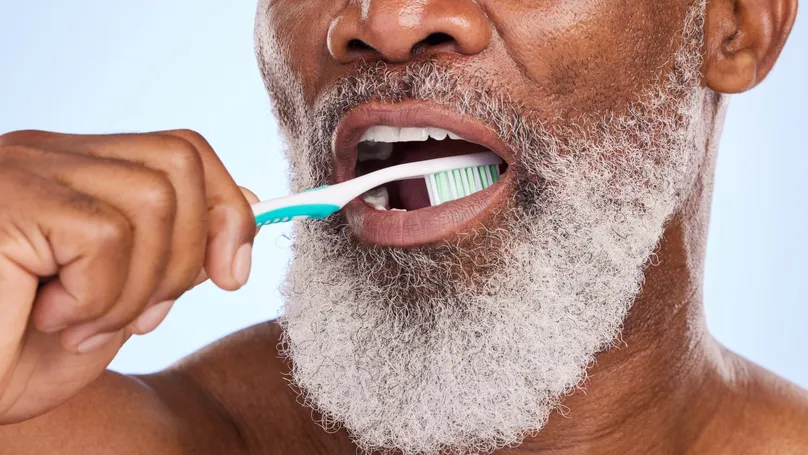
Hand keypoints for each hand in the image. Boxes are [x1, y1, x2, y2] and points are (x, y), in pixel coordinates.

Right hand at [0, 129, 257, 423]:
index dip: (225, 209)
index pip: (183, 152)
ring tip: (83, 323)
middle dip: (185, 255)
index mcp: (79, 175)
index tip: (232, 274)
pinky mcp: (9, 197)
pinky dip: (97, 296)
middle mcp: (52, 156)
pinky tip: (50, 319)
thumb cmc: (17, 355)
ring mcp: (26, 168)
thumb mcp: (123, 304)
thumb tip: (247, 204)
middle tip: (142, 319)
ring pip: (153, 198)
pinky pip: (104, 235)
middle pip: (180, 162)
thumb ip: (177, 252)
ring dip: (137, 286)